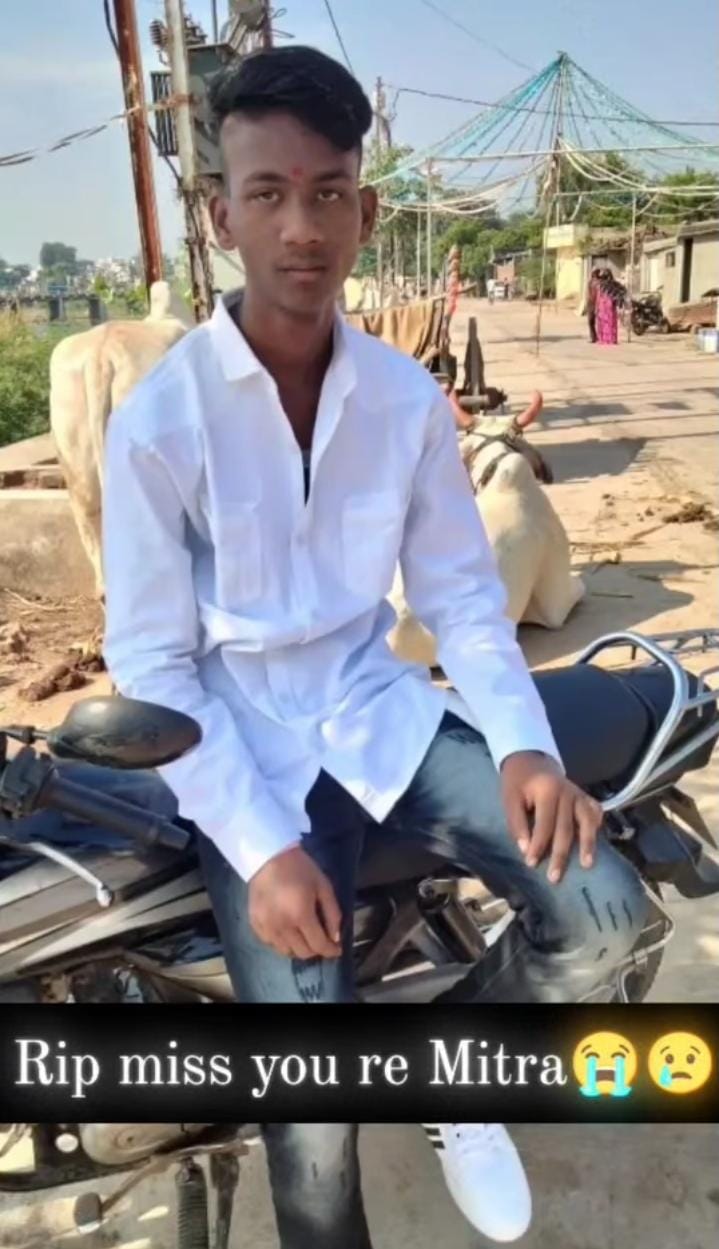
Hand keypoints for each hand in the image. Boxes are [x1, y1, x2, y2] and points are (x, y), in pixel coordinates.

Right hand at [248, 846, 341, 959]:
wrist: (268, 856)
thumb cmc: (300, 868)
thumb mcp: (323, 886)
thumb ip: (332, 913)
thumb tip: (335, 938)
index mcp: (301, 915)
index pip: (318, 945)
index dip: (331, 951)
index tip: (337, 950)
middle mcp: (282, 926)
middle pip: (303, 952)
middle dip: (316, 949)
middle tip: (322, 939)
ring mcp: (266, 927)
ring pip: (286, 952)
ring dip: (299, 948)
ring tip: (304, 936)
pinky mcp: (255, 924)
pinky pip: (271, 944)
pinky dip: (282, 942)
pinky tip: (288, 931)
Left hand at [501, 751, 602, 883]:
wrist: (532, 761)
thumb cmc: (518, 783)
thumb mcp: (510, 798)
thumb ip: (517, 823)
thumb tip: (526, 849)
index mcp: (547, 790)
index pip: (545, 823)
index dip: (538, 845)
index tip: (531, 864)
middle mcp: (568, 792)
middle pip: (566, 828)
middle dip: (560, 854)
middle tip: (555, 877)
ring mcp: (580, 794)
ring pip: (587, 822)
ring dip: (587, 844)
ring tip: (586, 865)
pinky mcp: (586, 797)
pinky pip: (595, 814)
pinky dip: (596, 828)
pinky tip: (595, 845)